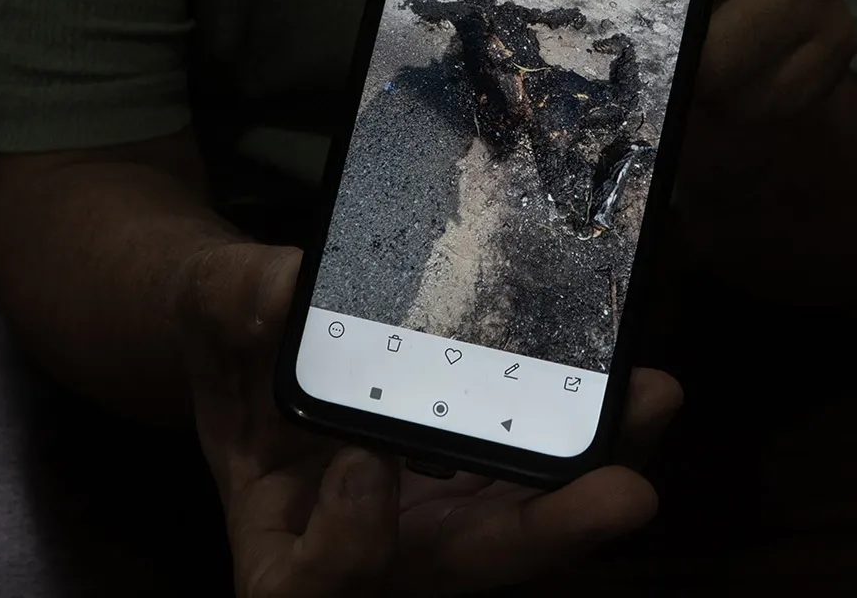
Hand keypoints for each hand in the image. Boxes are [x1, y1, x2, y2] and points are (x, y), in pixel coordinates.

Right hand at [179, 243, 682, 595]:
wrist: (263, 350)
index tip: (363, 464)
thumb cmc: (228, 348)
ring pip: (523, 526)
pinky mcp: (481, 481)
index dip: (348, 542)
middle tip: (623, 489)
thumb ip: (230, 299)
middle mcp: (373, 548)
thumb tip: (280, 289)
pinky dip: (589, 437)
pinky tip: (636, 386)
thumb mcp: (204, 312)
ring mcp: (437, 519)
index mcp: (281, 540)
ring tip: (651, 402)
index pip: (311, 582)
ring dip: (594, 480)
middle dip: (544, 533)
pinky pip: (542, 475)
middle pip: (461, 566)